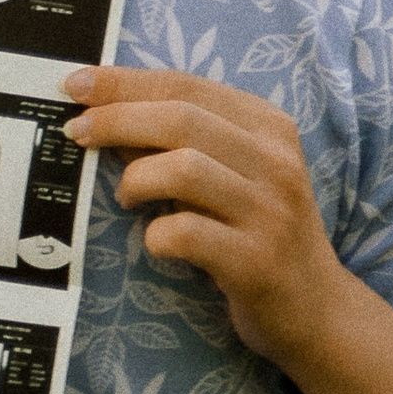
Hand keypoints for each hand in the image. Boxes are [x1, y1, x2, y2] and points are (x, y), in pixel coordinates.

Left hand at [62, 68, 351, 371]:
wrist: (316, 311)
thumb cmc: (258, 235)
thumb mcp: (233, 177)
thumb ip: (184, 143)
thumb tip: (109, 116)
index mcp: (269, 127)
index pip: (187, 86)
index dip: (125, 82)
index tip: (76, 85)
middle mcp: (275, 162)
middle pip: (181, 118)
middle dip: (117, 120)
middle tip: (77, 133)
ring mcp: (269, 212)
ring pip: (183, 168)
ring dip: (136, 179)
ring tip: (126, 198)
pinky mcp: (256, 262)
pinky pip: (186, 233)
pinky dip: (156, 234)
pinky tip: (156, 242)